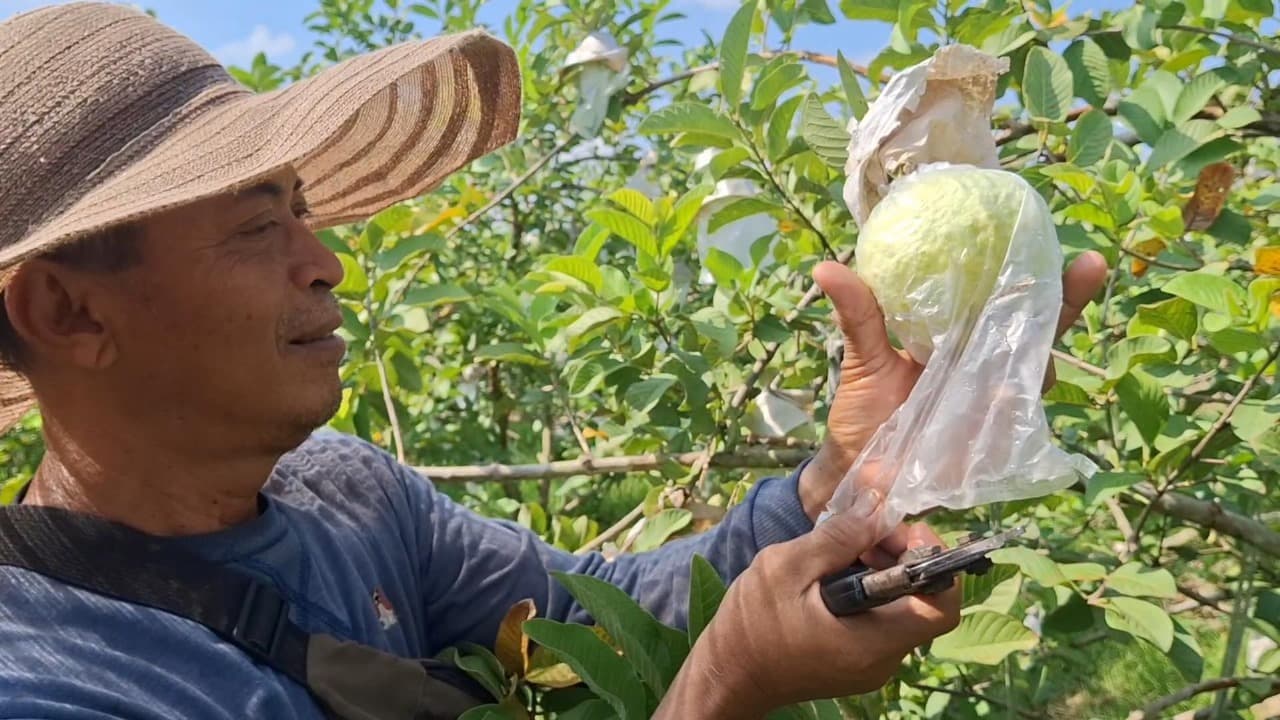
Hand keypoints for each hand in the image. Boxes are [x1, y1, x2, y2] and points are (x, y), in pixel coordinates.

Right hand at [655, 490, 958, 718]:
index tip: (902, 529)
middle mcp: (883, 660)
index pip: (941, 607)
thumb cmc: (750, 626)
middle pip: (922, 601)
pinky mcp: (858, 662)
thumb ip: (837, 538)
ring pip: (901, 608)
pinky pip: (881, 619)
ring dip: (882, 569)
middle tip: (864, 530)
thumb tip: (878, 506)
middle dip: (901, 555)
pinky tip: (834, 574)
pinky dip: (869, 590)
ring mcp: (872, 665)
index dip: (936, 562)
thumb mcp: (785, 568)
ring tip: (843, 550)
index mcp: (872, 642)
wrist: (727, 675)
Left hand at [796, 251, 1108, 521]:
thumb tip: (825, 267)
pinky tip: (1009, 395)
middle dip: (1067, 299)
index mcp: (962, 336)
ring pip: (1036, 371)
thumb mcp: (862, 358)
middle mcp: (987, 365)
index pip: (1011, 299)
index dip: (1045, 275)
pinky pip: (1017, 423)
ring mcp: (995, 402)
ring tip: (1028, 340)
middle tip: (1090, 266)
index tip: (1073, 248)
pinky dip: (1016, 407)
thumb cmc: (864, 410)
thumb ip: (857, 315)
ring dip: (1039, 354)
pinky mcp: (992, 441)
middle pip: (1039, 328)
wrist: (857, 471)